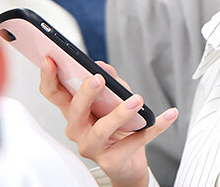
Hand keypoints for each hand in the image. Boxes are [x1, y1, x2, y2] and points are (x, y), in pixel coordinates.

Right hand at [40, 57, 177, 186]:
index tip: (50, 58)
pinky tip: (170, 114)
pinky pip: (135, 142)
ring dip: (120, 113)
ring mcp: (91, 147)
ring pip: (101, 129)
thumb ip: (110, 80)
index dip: (48, 77)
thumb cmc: (118, 126)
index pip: (53, 94)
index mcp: (73, 111)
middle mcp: (77, 130)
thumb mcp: (114, 98)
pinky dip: (155, 126)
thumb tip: (102, 65)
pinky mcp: (111, 160)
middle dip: (86, 93)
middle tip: (98, 78)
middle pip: (75, 110)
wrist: (129, 162)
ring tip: (137, 99)